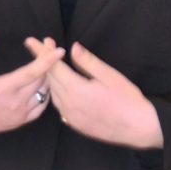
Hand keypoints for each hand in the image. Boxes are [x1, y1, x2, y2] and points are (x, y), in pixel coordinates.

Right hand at [0, 29, 64, 135]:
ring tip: (50, 64)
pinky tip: (45, 85)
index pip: (32, 72)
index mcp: (3, 89)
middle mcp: (15, 103)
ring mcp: (18, 115)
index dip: (47, 61)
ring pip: (43, 95)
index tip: (59, 51)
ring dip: (49, 79)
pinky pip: (40, 108)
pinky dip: (45, 96)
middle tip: (50, 48)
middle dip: (49, 63)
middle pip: (41, 81)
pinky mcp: (19, 122)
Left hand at [24, 38, 163, 149]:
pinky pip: (59, 105)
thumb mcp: (109, 75)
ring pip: (53, 93)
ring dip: (50, 77)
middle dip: (44, 61)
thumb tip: (73, 48)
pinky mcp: (75, 124)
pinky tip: (60, 85)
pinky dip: (57, 92)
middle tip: (43, 46)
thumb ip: (87, 62)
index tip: (32, 41)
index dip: (42, 52)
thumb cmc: (127, 100)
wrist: (138, 128)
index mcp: (76, 90)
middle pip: (50, 79)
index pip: (53, 66)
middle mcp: (69, 104)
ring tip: (51, 64)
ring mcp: (70, 117)